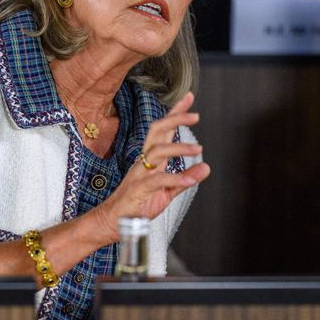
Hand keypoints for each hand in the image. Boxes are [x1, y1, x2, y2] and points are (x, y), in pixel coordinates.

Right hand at [95, 92, 208, 239]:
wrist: (114, 221)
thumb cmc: (138, 204)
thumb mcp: (167, 191)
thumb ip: (185, 179)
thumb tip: (206, 167)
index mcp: (151, 159)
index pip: (163, 130)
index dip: (175, 113)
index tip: (188, 98)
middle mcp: (144, 161)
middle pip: (156, 131)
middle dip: (175, 119)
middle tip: (195, 115)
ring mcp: (140, 173)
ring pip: (157, 151)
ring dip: (178, 148)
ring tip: (198, 150)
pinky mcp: (138, 189)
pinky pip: (157, 179)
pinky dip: (175, 178)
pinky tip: (190, 181)